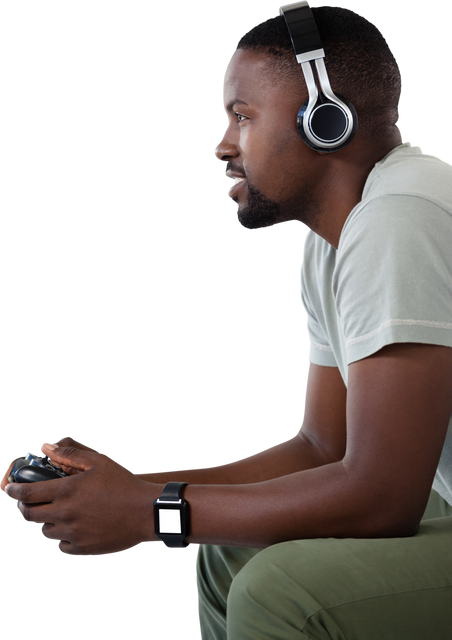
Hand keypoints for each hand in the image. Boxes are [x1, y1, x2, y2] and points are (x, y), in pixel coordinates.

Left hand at [4, 443, 161, 557]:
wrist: (145, 513)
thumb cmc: (124, 484)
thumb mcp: (99, 462)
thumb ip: (70, 453)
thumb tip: (46, 446)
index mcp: (66, 491)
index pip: (27, 493)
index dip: (14, 490)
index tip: (10, 489)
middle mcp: (64, 514)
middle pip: (29, 516)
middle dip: (24, 508)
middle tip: (28, 503)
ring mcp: (72, 534)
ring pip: (44, 532)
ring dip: (45, 522)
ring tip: (56, 514)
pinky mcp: (81, 548)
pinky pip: (60, 546)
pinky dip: (61, 538)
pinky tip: (71, 529)